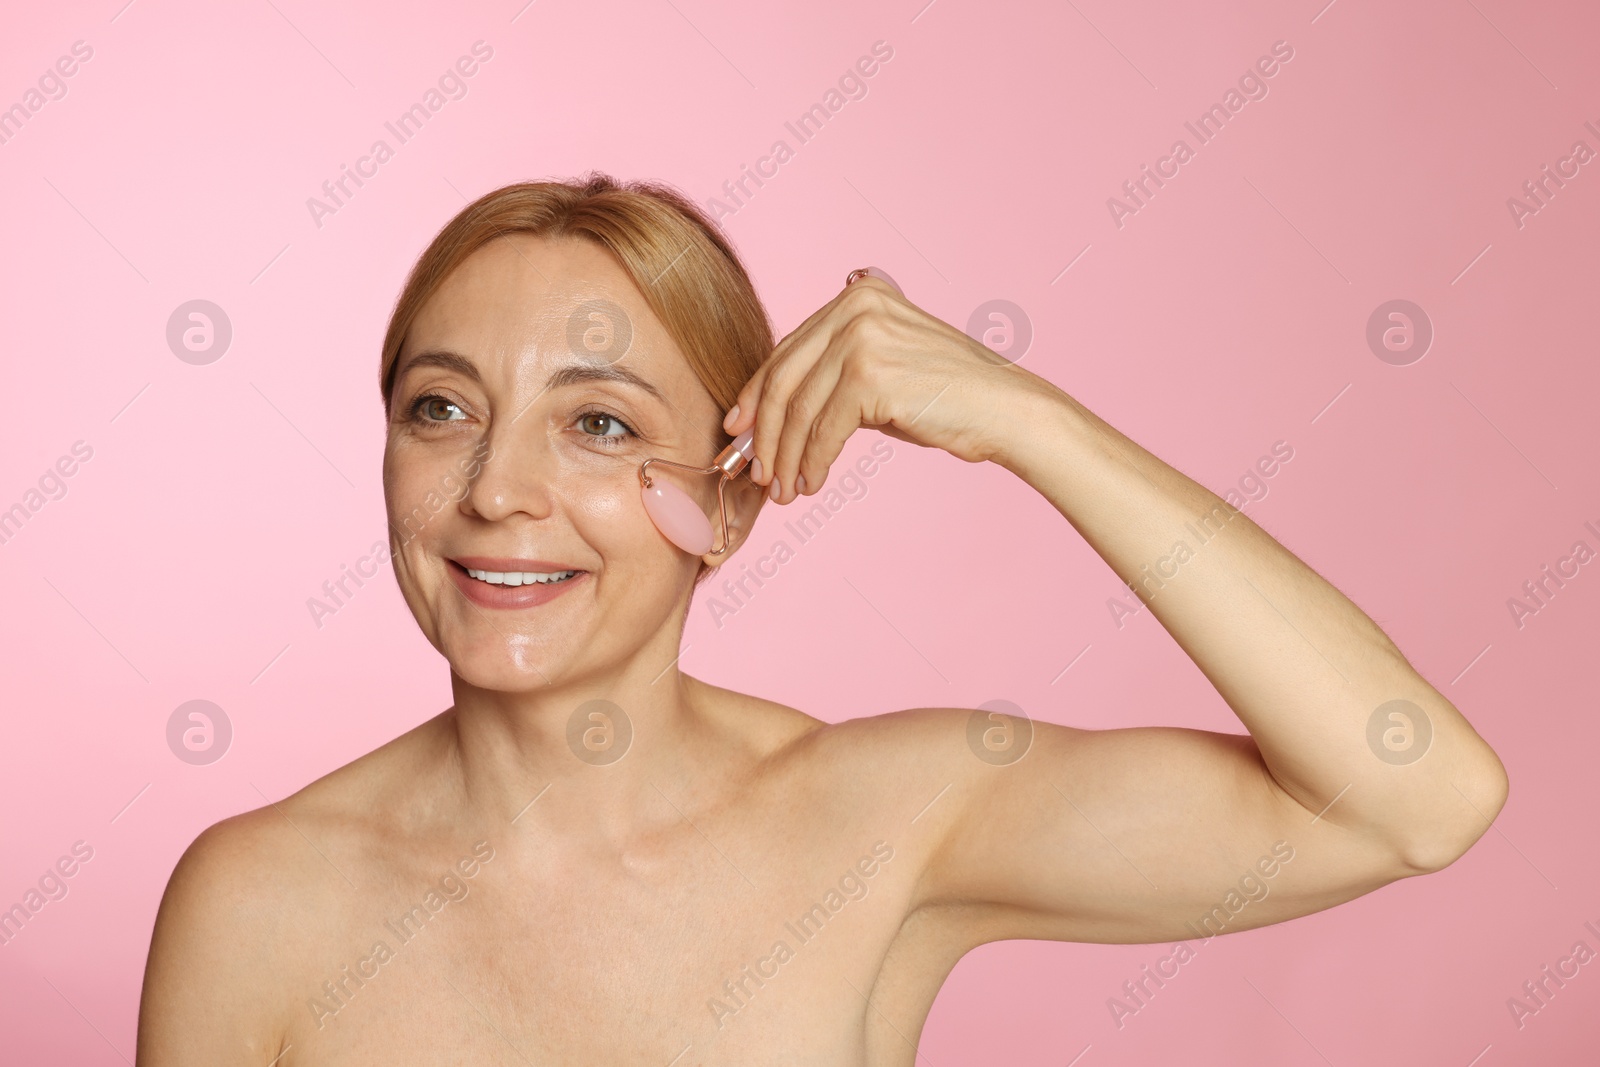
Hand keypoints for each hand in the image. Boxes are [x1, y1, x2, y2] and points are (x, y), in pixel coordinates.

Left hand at [724, 271, 1054, 503]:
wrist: (1005, 410)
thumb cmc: (948, 396)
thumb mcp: (887, 363)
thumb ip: (838, 365)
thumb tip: (775, 397)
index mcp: (858, 295)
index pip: (789, 349)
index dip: (756, 394)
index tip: (739, 430)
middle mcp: (856, 306)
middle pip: (785, 379)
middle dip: (764, 432)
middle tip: (755, 470)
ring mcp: (862, 338)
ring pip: (799, 410)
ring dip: (785, 457)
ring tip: (783, 488)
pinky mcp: (870, 376)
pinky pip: (823, 431)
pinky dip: (812, 463)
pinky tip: (811, 484)